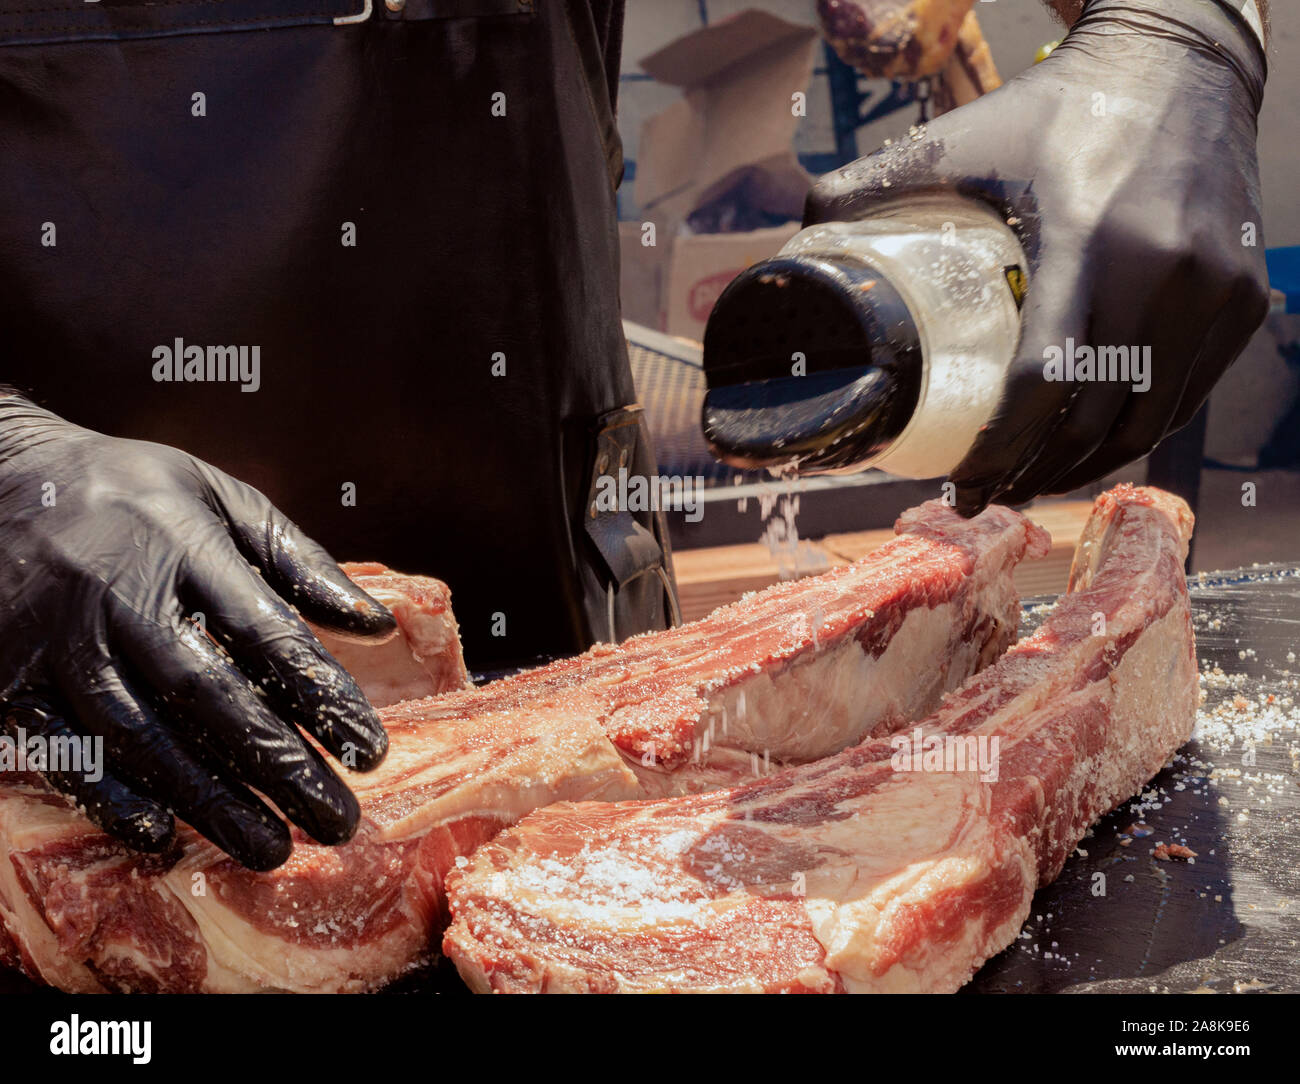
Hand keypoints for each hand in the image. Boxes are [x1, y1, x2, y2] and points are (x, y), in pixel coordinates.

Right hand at [0, 394, 395, 869]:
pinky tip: (163, 834)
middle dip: (280, 767)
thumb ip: (299, 559)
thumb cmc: (128, 493)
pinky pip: (64, 752)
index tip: (369, 750)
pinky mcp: (8, 679)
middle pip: (211, 696)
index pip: (267, 634)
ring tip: (272, 848)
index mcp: (183, 545)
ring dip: (210, 801)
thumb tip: (377, 626)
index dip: (323, 698)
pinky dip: (112, 798)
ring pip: (142, 737)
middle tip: (337, 822)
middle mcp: (119, 595)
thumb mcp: (218, 496)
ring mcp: (57, 642)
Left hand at [805, 0, 1269, 513]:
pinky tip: (1091, 446)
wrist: (1181, 63)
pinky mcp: (1243, 299)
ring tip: (1032, 483)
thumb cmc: (1062, 108)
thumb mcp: (966, 137)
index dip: (998, 447)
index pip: (1043, 380)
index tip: (961, 478)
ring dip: (1085, 468)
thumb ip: (876, 182)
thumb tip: (800, 232)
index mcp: (1087, 239)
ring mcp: (1215, 291)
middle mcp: (1163, 272)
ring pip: (1147, 422)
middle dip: (1034, 475)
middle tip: (987, 495)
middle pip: (1093, 419)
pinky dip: (1136, 432)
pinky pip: (1186, 395)